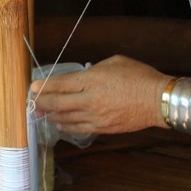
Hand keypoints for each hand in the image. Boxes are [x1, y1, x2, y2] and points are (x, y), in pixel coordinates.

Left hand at [30, 55, 170, 134]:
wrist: (158, 101)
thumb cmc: (140, 77)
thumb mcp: (115, 62)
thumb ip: (95, 70)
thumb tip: (83, 76)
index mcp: (92, 80)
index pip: (60, 85)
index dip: (43, 86)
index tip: (33, 86)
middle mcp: (89, 100)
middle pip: (57, 104)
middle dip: (41, 102)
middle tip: (32, 101)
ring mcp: (94, 117)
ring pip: (64, 119)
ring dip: (51, 115)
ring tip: (42, 113)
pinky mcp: (101, 128)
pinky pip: (77, 129)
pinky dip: (66, 126)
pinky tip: (60, 124)